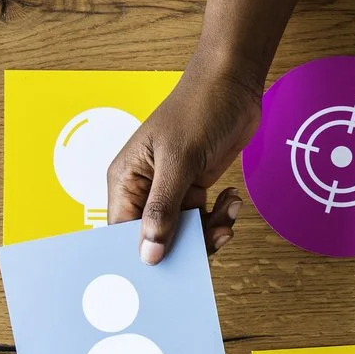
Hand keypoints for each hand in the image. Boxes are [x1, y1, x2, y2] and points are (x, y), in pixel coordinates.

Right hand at [108, 66, 259, 263]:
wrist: (232, 83)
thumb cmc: (198, 109)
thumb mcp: (179, 162)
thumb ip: (163, 210)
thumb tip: (149, 254)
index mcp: (126, 180)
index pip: (122, 232)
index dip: (141, 254)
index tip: (167, 270)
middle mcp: (144, 188)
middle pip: (156, 237)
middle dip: (186, 244)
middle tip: (215, 239)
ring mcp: (170, 189)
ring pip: (184, 232)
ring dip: (210, 229)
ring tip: (228, 212)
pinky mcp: (194, 187)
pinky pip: (202, 219)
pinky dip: (219, 217)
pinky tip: (231, 200)